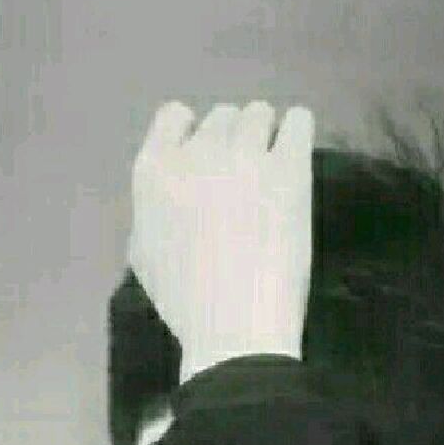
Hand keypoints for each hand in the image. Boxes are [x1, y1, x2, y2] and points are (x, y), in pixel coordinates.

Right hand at [127, 100, 314, 380]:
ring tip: (272, 174)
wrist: (235, 329)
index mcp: (154, 172)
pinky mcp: (289, 168)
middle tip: (245, 180)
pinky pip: (299, 121)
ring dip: (266, 138)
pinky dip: (297, 133)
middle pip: (221, 117)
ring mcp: (245, 156)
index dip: (192, 135)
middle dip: (233, 142)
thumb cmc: (186, 304)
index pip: (173, 117)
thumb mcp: (145, 257)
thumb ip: (153, 212)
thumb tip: (171, 194)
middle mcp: (197, 152)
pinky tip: (295, 158)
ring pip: (259, 114)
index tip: (206, 163)